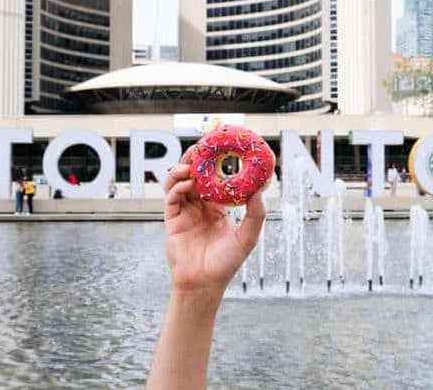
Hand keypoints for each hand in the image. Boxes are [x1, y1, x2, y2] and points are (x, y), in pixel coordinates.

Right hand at [163, 149, 265, 293]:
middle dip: (196, 160)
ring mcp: (184, 212)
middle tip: (203, 146)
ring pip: (179, 183)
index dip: (216, 165)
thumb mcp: (248, 237)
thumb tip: (260, 189)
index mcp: (216, 209)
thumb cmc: (226, 264)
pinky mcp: (172, 220)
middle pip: (194, 176)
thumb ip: (256, 214)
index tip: (222, 149)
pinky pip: (172, 198)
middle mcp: (199, 207)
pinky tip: (188, 183)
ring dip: (184, 170)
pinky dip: (178, 186)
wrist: (204, 284)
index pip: (215, 180)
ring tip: (192, 162)